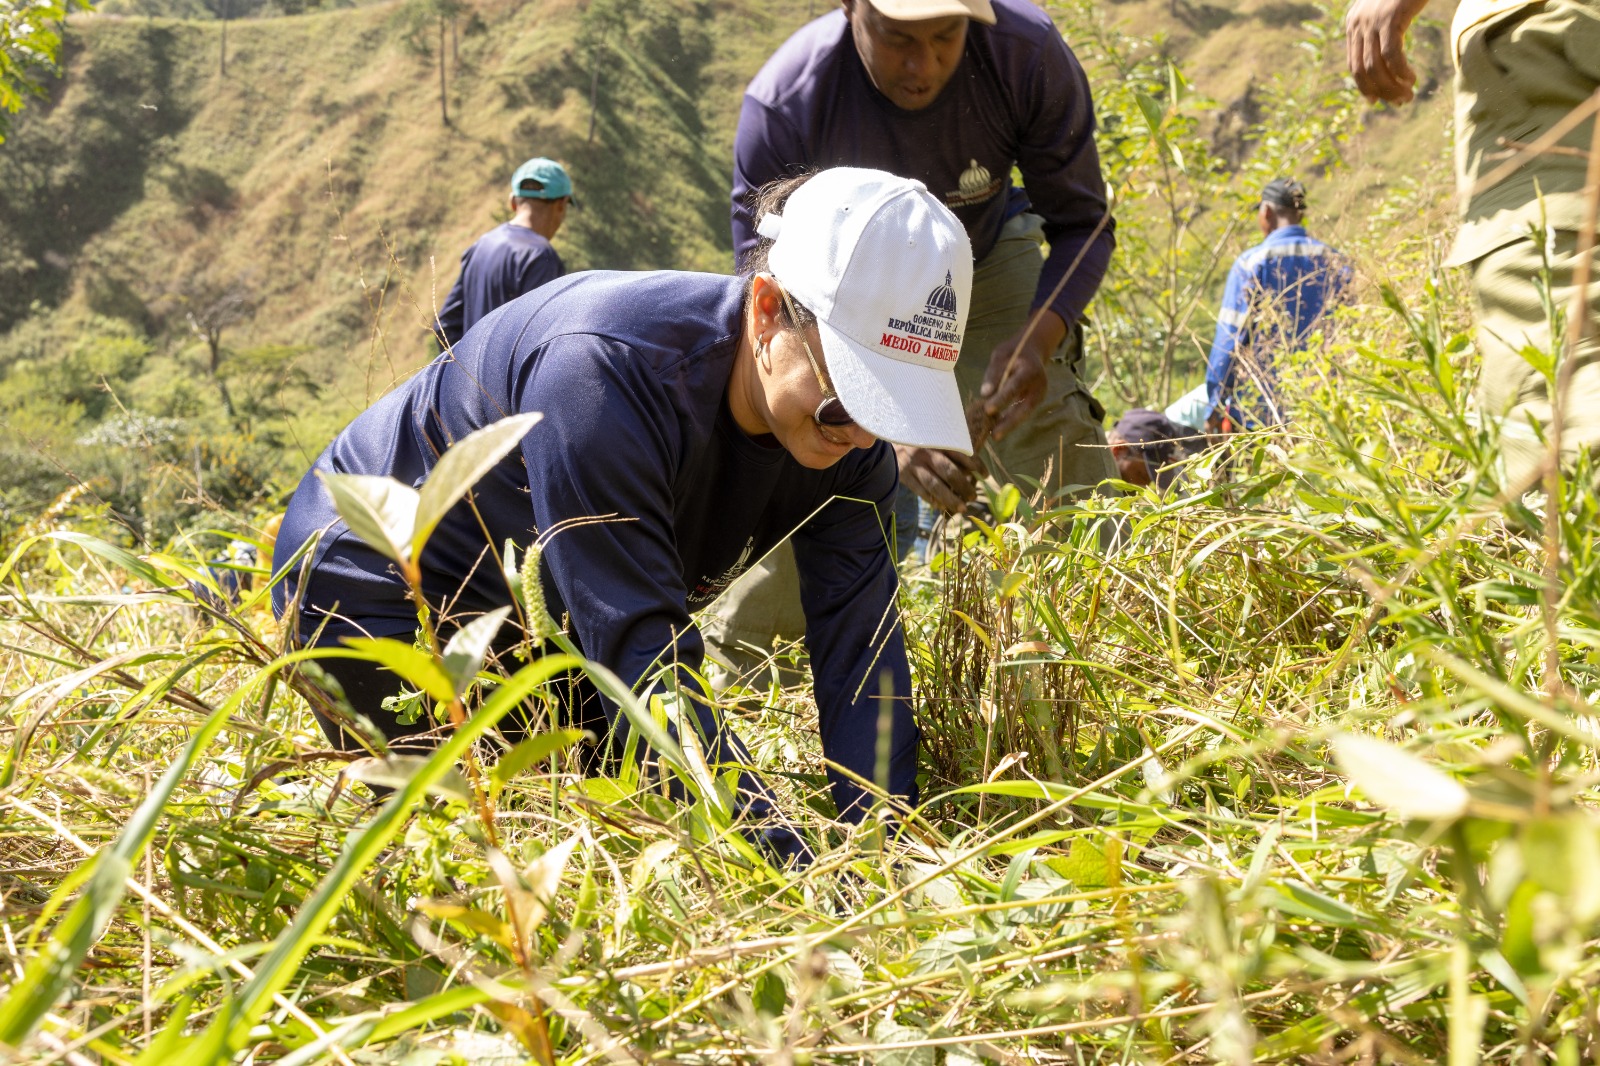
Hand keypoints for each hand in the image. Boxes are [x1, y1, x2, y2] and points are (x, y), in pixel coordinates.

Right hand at [895, 443, 985, 514]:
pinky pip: (921, 491)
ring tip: (963, 508)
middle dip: (964, 486)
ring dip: (951, 499)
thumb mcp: (934, 437)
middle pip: (950, 472)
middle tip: (974, 496)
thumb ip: (949, 448)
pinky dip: (933, 500)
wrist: (888, 438)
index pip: (962, 453)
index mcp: (938, 440)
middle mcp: (927, 451)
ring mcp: (914, 464)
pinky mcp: (904, 474)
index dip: (976, 465)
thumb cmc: (917, 439)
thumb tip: (971, 469)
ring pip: (935, 485)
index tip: (986, 476)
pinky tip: (942, 507)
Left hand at [976, 310, 1064, 447]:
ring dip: (1009, 425)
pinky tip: (997, 428)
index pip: (1014, 386)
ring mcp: (1039, 395)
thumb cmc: (1013, 352)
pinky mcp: (1035, 401)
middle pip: (1024, 407)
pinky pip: (1022, 412)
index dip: (1001, 399)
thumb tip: (985, 394)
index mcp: (1030, 370)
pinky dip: (1010, 420)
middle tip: (995, 435)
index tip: (988, 409)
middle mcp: (1039, 385)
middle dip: (1009, 422)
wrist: (1032, 351)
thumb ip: (994, 374)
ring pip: (1024, 413)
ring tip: (994, 436)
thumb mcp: (1001, 355)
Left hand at [1345, 0, 1431, 103]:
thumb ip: (1382, 30)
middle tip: (1400, 101)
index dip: (1364, 86)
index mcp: (1354, 23)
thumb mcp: (1388, 9)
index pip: (1353, 64)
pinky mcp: (1390, 18)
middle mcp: (1357, 23)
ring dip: (1392, 87)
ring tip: (1408, 95)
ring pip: (1376, 67)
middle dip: (1381, 91)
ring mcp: (1372, 21)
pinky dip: (1401, 72)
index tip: (1376, 100)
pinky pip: (1392, 56)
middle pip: (1363, 70)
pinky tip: (1412, 79)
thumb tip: (1388, 59)